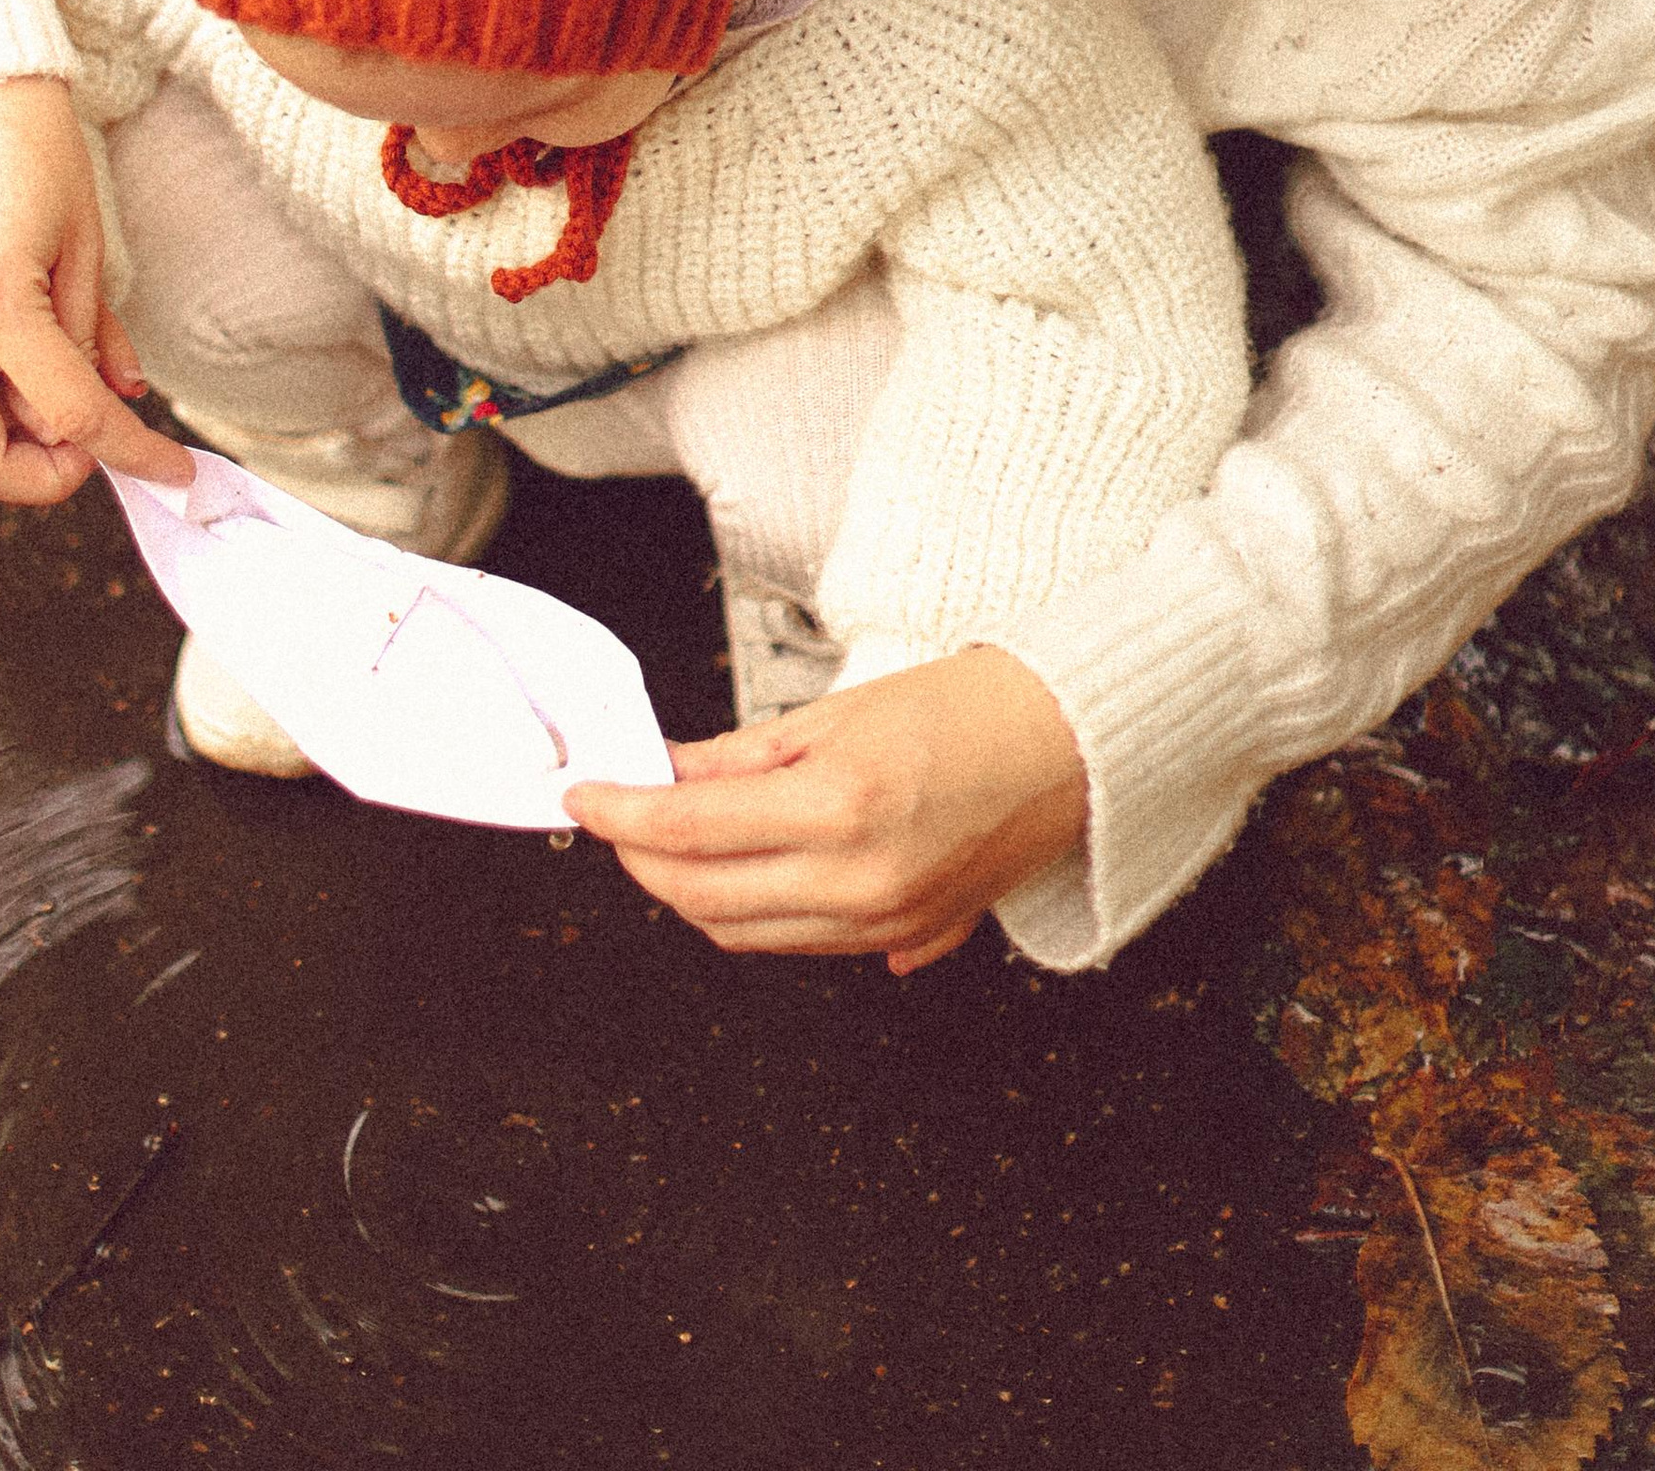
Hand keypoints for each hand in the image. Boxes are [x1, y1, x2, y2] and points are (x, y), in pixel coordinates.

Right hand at [0, 74, 175, 504]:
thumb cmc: (25, 134)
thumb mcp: (84, 233)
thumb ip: (95, 329)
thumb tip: (119, 398)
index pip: (69, 416)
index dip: (130, 453)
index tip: (171, 472)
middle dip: (36, 476)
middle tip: (84, 442)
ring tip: (38, 411)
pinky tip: (0, 377)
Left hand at [564, 645, 1087, 973]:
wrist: (1068, 745)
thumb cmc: (969, 710)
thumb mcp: (835, 713)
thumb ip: (737, 756)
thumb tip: (664, 770)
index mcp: (838, 808)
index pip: (689, 830)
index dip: (621, 814)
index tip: (586, 796)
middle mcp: (857, 881)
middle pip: (702, 898)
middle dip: (643, 861)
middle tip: (618, 817)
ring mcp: (884, 924)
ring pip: (743, 934)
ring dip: (691, 893)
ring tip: (670, 841)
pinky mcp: (906, 940)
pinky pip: (798, 944)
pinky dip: (751, 912)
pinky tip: (740, 869)